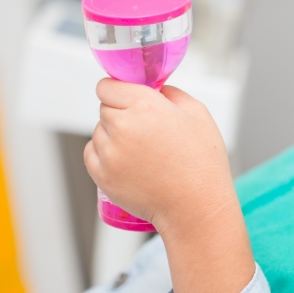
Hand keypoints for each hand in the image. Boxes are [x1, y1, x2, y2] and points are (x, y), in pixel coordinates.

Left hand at [84, 78, 233, 234]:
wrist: (195, 206)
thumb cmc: (202, 163)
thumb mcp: (199, 115)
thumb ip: (173, 93)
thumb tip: (157, 89)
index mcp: (146, 106)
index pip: (108, 86)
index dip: (119, 90)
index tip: (127, 97)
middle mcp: (123, 126)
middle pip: (105, 108)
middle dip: (121, 113)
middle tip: (145, 129)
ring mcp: (110, 152)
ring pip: (98, 131)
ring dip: (113, 135)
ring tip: (141, 150)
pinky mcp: (102, 175)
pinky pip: (91, 153)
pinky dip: (104, 155)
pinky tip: (128, 162)